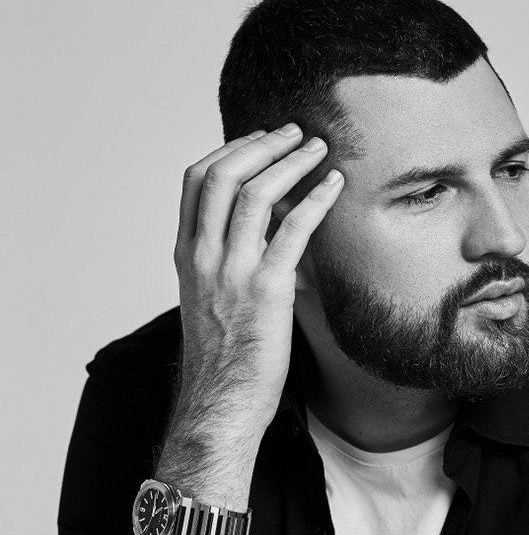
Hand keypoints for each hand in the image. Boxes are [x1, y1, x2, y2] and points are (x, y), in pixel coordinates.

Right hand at [173, 125, 344, 438]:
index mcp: (187, 256)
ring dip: (291, 161)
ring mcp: (232, 271)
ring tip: (318, 148)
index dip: (230, 150)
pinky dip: (316, 199)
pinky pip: (293, 230)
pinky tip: (335, 184)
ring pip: (256, 192)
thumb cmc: (225, 361)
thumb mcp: (213, 303)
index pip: (196, 181)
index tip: (259, 140)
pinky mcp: (266, 290)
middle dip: (262, 144)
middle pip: (224, 174)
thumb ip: (228, 267)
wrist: (222, 402)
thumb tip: (267, 241)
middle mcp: (204, 256)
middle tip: (294, 132)